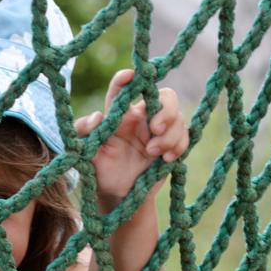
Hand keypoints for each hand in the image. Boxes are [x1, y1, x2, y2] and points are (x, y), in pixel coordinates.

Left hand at [74, 69, 188, 209]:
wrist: (117, 195)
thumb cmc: (99, 169)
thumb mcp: (85, 153)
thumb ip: (85, 132)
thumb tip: (98, 117)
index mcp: (120, 114)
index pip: (124, 89)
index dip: (127, 79)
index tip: (129, 76)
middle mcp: (142, 117)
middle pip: (165, 96)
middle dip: (165, 110)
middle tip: (155, 128)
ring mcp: (159, 130)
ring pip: (177, 118)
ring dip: (169, 135)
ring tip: (152, 152)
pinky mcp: (172, 145)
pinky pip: (185, 136)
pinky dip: (179, 146)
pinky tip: (166, 159)